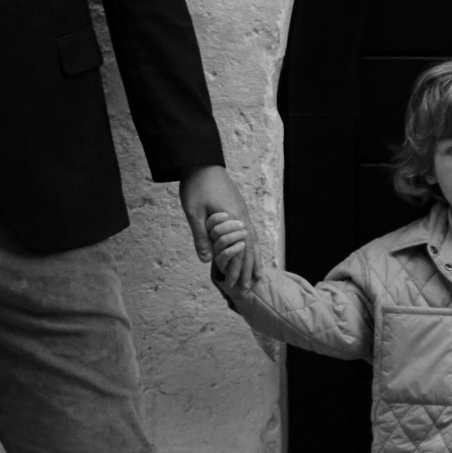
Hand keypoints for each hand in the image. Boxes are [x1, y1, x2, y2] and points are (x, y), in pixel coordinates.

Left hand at [181, 166, 254, 293]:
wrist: (202, 163)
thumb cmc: (197, 186)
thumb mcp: (194, 212)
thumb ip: (201, 236)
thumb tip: (207, 260)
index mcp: (233, 220)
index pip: (239, 252)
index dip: (237, 271)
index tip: (236, 288)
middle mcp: (243, 219)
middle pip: (250, 250)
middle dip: (248, 271)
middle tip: (247, 290)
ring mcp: (243, 214)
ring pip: (253, 243)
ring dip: (254, 261)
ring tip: (257, 277)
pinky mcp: (240, 210)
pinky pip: (251, 234)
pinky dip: (254, 247)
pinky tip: (252, 253)